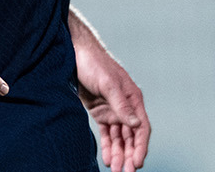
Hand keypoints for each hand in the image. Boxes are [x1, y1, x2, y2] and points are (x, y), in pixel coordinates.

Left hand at [75, 41, 149, 171]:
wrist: (73, 54)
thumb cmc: (94, 63)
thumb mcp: (108, 84)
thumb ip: (122, 105)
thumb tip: (136, 124)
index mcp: (133, 98)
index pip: (142, 128)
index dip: (140, 147)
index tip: (137, 163)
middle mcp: (126, 106)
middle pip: (132, 136)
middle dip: (130, 155)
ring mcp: (113, 110)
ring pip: (120, 137)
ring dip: (119, 154)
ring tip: (116, 170)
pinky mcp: (100, 112)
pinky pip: (107, 133)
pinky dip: (108, 146)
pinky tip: (107, 159)